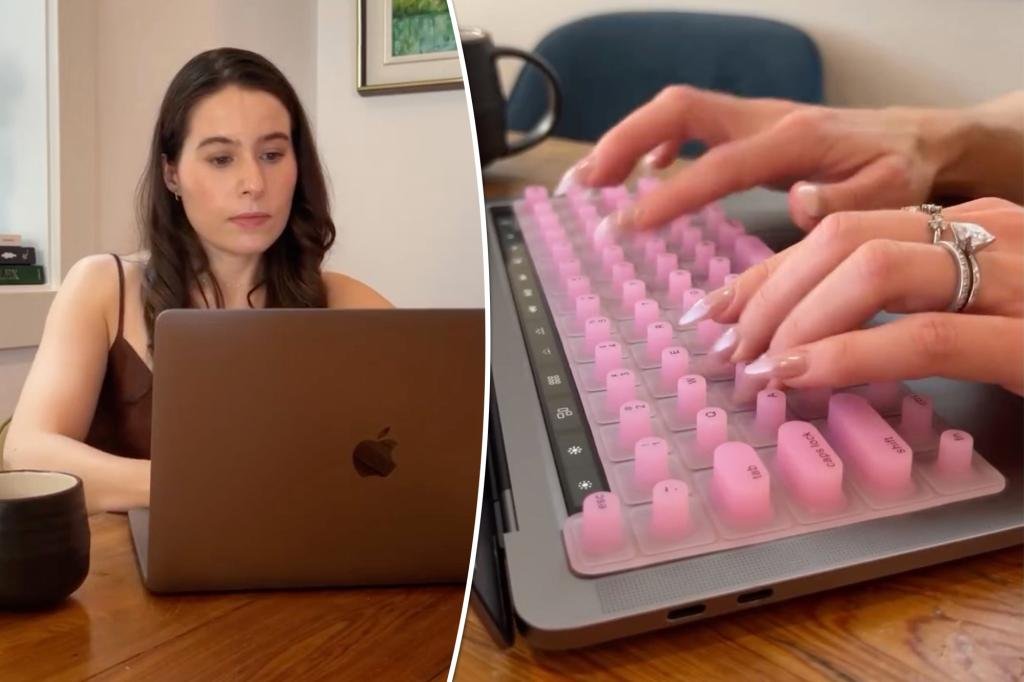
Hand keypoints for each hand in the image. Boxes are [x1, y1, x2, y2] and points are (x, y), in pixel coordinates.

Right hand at [560, 85, 963, 230]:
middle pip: (678, 110)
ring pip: (676, 113)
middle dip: (623, 142)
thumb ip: (844, 202)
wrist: (919, 137)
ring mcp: (753, 118)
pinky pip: (690, 124)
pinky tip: (643, 174)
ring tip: (590, 182)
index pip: (716, 164)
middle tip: (583, 186)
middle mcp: (764, 119)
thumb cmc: (901, 168)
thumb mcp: (892, 193)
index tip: (627, 224)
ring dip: (627, 141)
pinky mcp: (749, 126)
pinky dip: (657, 144)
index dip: (668, 194)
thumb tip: (796, 202)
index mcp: (792, 140)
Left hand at [690, 198, 1023, 394]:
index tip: (712, 311)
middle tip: (724, 348)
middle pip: (842, 240)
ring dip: (794, 320)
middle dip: (765, 294)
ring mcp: (1015, 280)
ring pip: (874, 270)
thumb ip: (901, 305)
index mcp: (965, 224)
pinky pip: (925, 337)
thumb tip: (802, 336)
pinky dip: (849, 356)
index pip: (838, 230)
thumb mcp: (970, 307)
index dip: (763, 272)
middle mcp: (988, 234)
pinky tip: (802, 377)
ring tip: (756, 367)